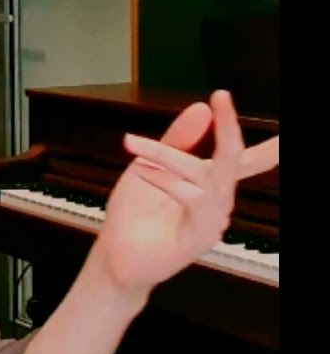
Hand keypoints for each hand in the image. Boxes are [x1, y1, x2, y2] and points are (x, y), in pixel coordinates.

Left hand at [92, 90, 278, 293]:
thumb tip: (202, 108)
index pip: (237, 156)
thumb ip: (176, 140)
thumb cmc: (135, 212)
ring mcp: (211, 221)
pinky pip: (194, 205)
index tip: (235, 98)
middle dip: (229, 129)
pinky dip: (169, 184)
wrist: (114, 255)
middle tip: (221, 98)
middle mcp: (216, 201)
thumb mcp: (149, 166)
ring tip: (134, 144)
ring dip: (171, 158)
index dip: (240, 128)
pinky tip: (144, 172)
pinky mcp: (198, 239)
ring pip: (207, 179)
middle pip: (232, 162)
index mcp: (208, 183)